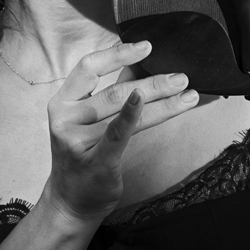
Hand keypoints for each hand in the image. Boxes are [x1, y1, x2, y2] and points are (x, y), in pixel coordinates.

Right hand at [45, 39, 197, 223]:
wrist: (70, 202)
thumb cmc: (83, 156)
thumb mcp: (86, 120)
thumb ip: (107, 93)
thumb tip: (138, 65)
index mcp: (62, 102)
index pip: (88, 67)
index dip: (118, 54)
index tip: (147, 47)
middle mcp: (66, 118)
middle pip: (114, 91)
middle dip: (153, 82)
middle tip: (180, 77)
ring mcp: (78, 141)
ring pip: (125, 111)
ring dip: (161, 101)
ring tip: (187, 93)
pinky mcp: (96, 161)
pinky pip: (120, 134)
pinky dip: (136, 115)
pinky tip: (160, 105)